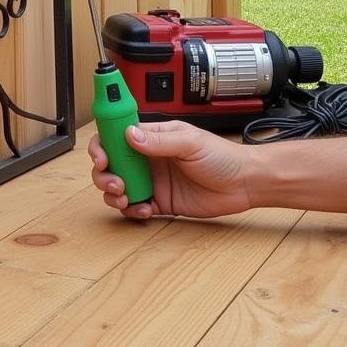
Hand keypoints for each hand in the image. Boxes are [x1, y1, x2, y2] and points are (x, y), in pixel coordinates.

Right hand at [89, 121, 254, 219]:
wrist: (244, 184)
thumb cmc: (222, 156)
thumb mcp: (190, 142)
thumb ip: (159, 140)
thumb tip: (130, 135)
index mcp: (151, 137)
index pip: (116, 135)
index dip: (102, 145)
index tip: (102, 157)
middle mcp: (147, 158)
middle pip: (111, 164)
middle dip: (104, 174)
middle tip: (115, 183)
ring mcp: (152, 180)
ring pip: (118, 187)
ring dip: (113, 194)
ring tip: (124, 198)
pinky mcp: (159, 202)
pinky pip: (135, 207)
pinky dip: (132, 211)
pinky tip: (143, 210)